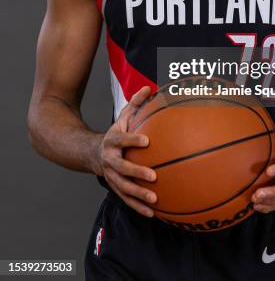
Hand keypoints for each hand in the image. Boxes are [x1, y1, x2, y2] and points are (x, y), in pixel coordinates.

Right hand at [96, 86, 157, 216]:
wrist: (93, 153)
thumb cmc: (116, 133)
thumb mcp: (122, 117)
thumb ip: (135, 103)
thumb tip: (149, 87)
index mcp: (112, 141)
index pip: (122, 140)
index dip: (132, 140)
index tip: (147, 140)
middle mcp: (110, 160)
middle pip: (122, 167)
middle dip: (136, 172)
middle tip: (153, 175)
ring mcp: (111, 176)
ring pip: (124, 187)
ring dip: (138, 194)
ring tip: (155, 199)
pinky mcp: (115, 188)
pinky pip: (127, 199)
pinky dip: (138, 207)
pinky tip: (153, 213)